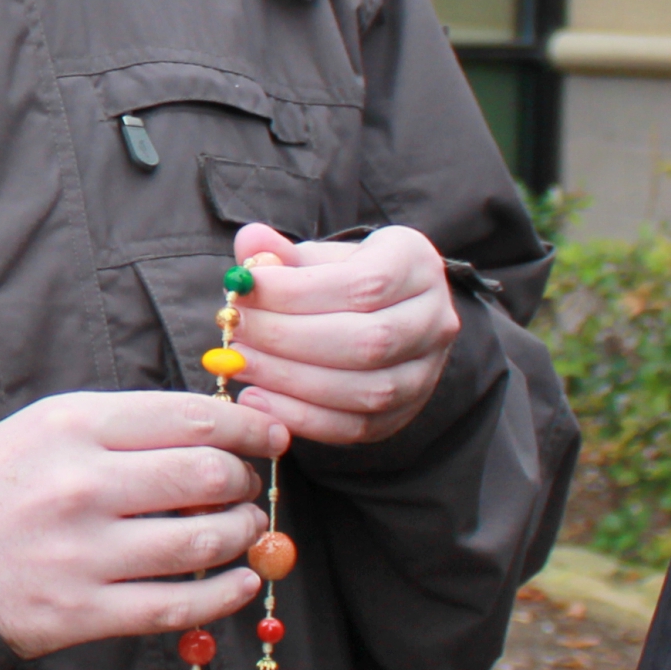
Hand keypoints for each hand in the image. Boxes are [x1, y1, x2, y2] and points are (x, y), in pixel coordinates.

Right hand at [0, 389, 292, 656]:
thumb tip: (220, 432)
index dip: (247, 428)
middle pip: (206, 476)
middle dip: (244, 481)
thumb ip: (128, 426)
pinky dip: (223, 595)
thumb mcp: (51, 426)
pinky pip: (177, 607)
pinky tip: (238, 582)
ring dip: (242, 535)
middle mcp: (82, 486)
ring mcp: (83, 553)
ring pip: (201, 542)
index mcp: (74, 426)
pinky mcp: (81, 612)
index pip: (191, 419)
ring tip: (244, 530)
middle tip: (246, 487)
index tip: (271, 436)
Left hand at [222, 222, 458, 445]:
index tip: (244, 291)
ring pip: (365, 389)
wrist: (383, 314)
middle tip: (235, 330)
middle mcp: (435, 319)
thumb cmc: (341, 279)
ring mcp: (426, 372)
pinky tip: (257, 399)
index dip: (297, 292)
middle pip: (366, 340)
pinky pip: (356, 426)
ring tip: (240, 363)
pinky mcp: (405, 412)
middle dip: (288, 338)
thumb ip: (280, 253)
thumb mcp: (316, 256)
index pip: (363, 284)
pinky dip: (301, 417)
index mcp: (416, 263)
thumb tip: (249, 243)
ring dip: (290, 381)